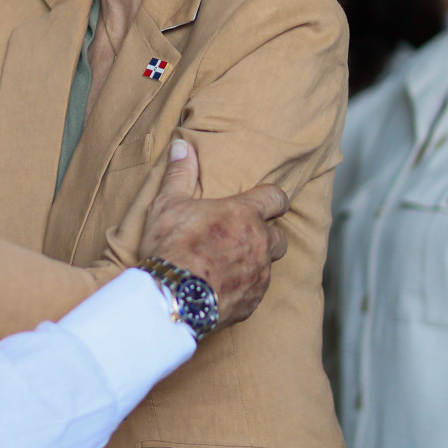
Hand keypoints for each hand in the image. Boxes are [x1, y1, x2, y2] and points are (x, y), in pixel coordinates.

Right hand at [139, 139, 288, 330]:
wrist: (172, 296)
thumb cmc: (171, 246)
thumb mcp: (168, 204)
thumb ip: (180, 174)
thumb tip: (182, 145)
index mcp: (244, 215)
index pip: (276, 198)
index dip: (274, 199)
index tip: (268, 202)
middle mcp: (259, 243)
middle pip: (279, 236)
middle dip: (266, 235)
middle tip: (243, 237)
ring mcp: (259, 274)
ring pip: (268, 265)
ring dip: (254, 262)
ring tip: (229, 265)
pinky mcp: (252, 301)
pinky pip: (256, 291)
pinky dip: (244, 288)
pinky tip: (222, 288)